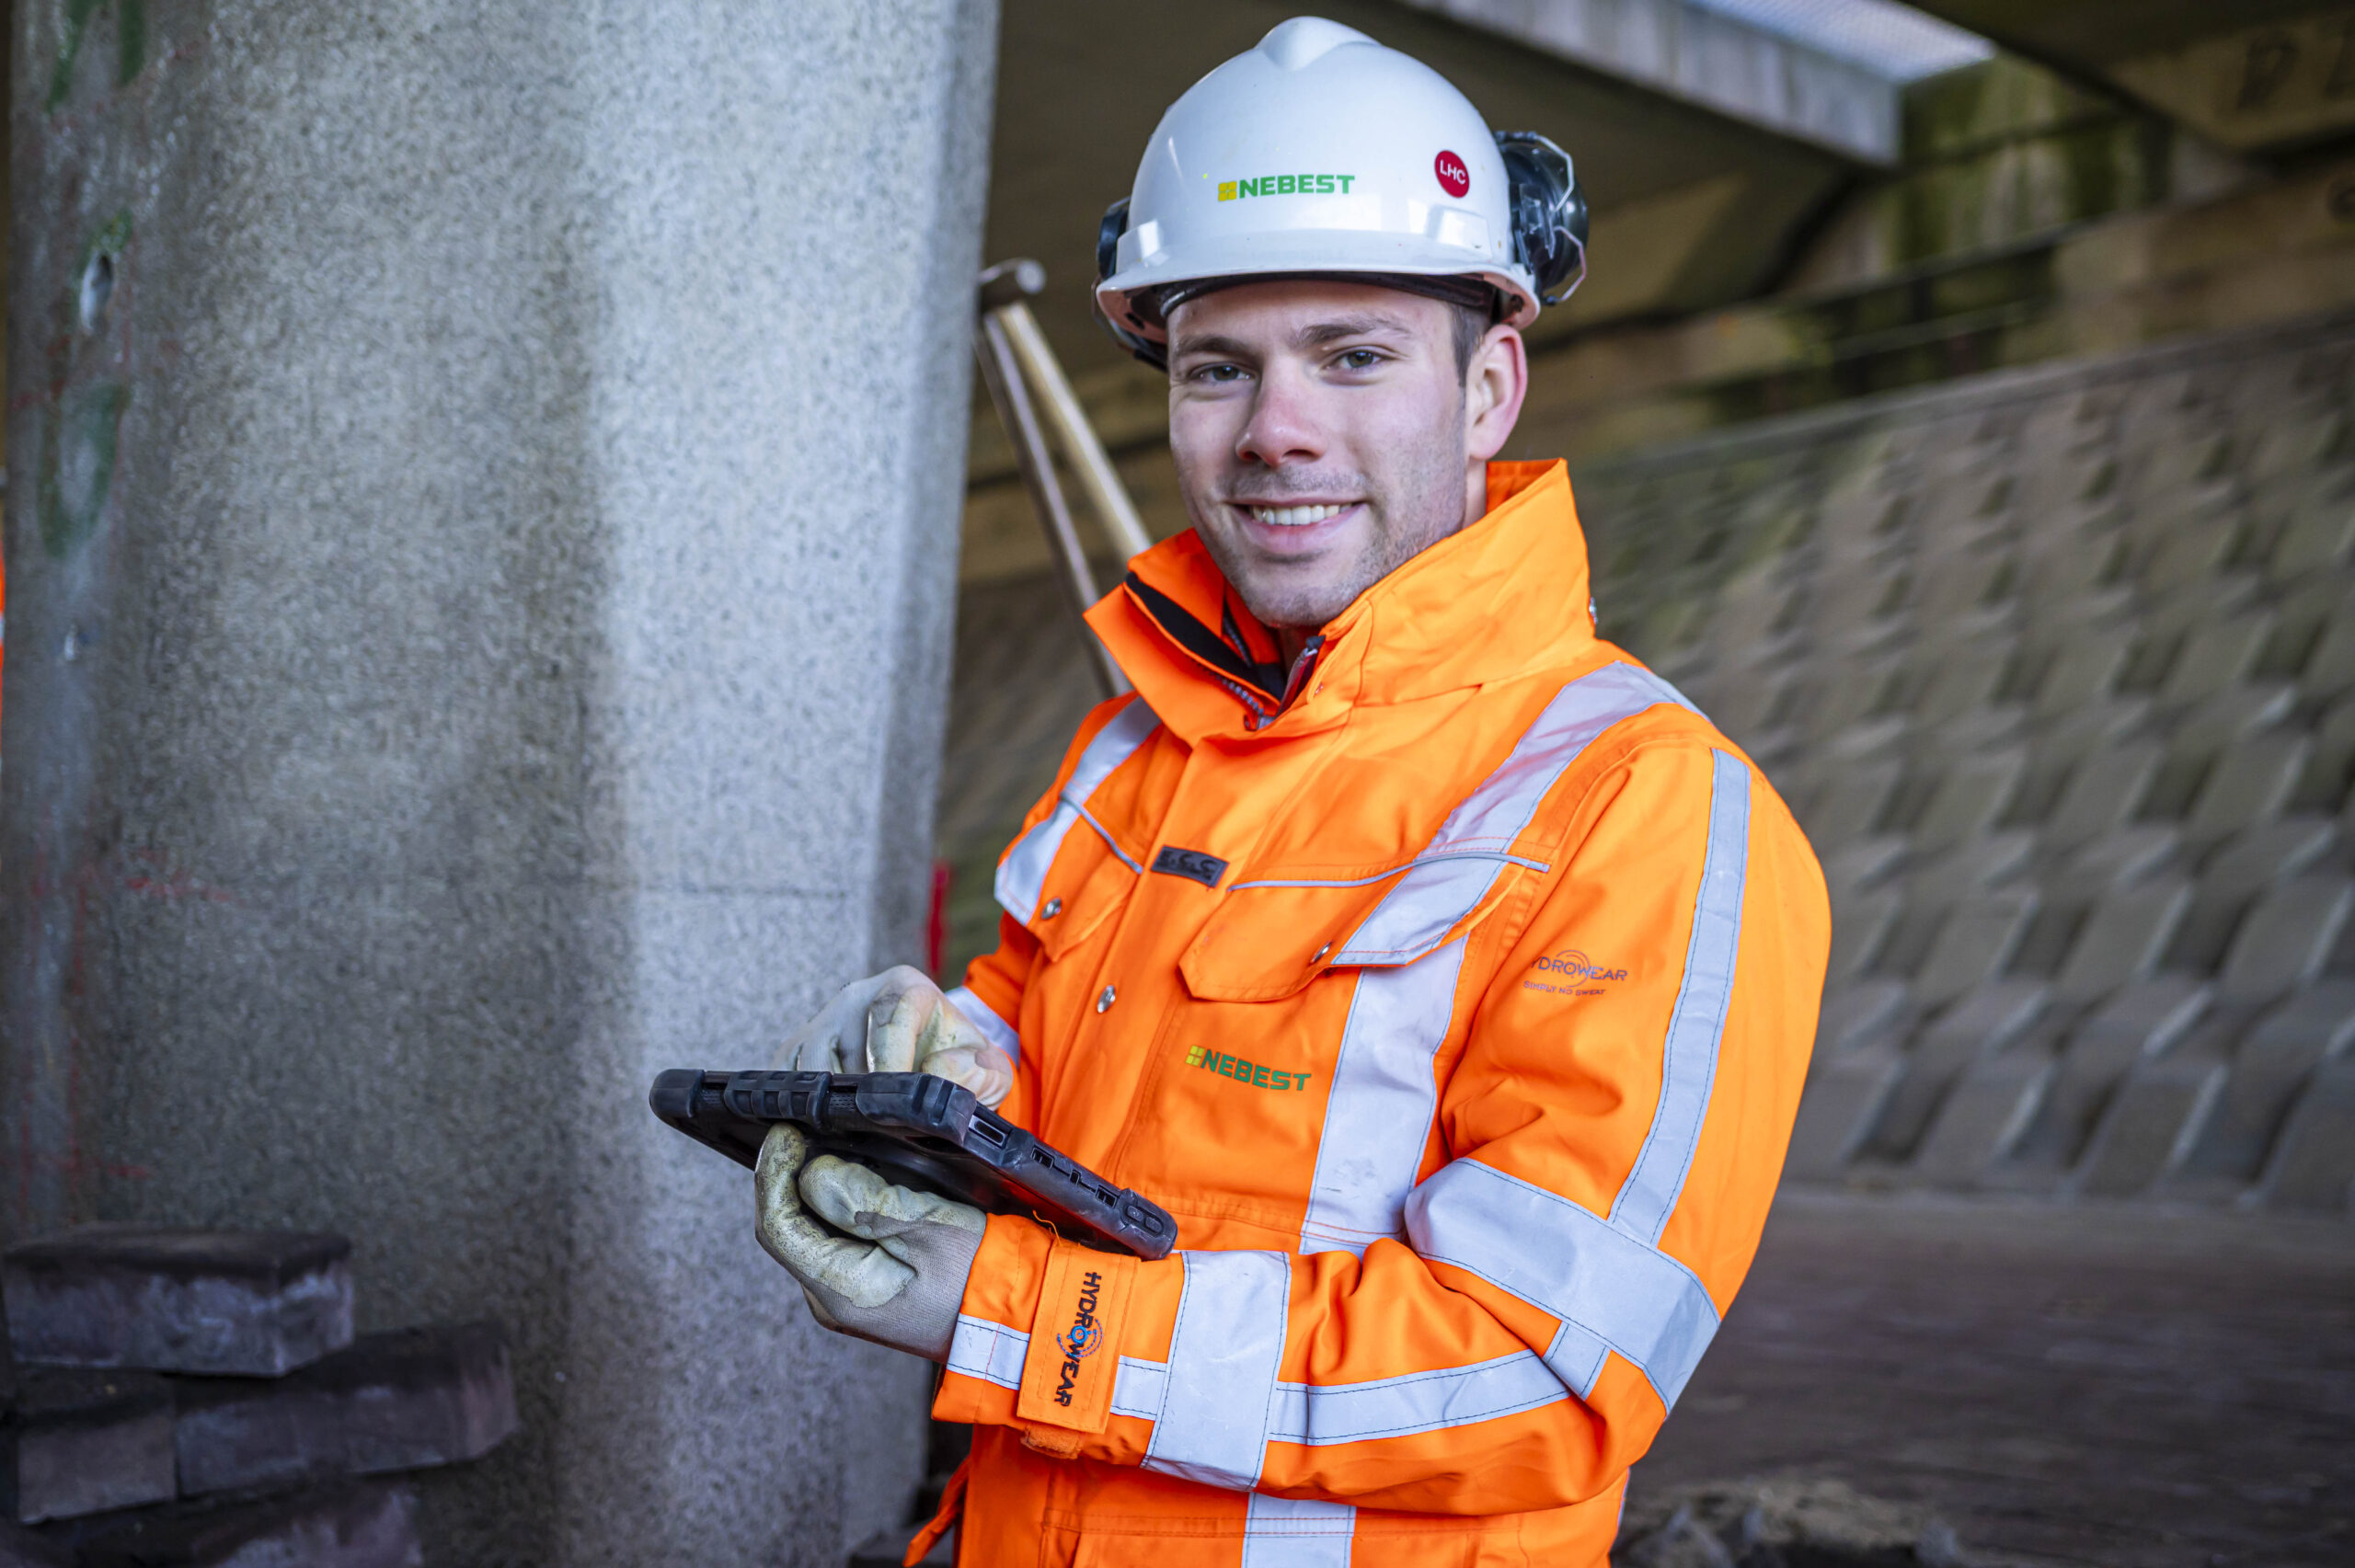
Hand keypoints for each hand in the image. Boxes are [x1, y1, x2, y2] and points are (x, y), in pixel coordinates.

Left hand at [754, 1123, 984, 1360]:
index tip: (786, 1128)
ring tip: (837, 1140)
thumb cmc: (984, 1276)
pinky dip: (839, 1202)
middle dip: (793, 1172)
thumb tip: (814, 1173)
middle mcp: (831, 1298)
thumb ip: (869, 1201)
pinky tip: (861, 1174)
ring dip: (818, 1184)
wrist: (1017, 1321)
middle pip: (789, 1225)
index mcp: (841, 1290)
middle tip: (812, 1124)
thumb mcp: (933, 1228)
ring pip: (811, 1228)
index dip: (773, 1170)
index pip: (777, 1225)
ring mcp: (846, 1294)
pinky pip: (835, 1236)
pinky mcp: (863, 1283)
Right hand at [773, 965, 1013, 1106]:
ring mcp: (821, 1020)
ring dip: (833, 1103)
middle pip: (845, 1045)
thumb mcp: (987, 1069)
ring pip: (811, 1065)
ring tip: (859, 1132)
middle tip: (880, 1128)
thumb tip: (940, 1073)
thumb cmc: (957, 1063)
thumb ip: (982, 1073)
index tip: (899, 1103)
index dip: (894, 1062)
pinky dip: (800, 1106)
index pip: (890, 1016)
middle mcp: (856, 995)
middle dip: (862, 1092)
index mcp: (904, 987)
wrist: (927, 1060)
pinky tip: (828, 1128)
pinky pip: (784, 1078)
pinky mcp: (794, 1048)